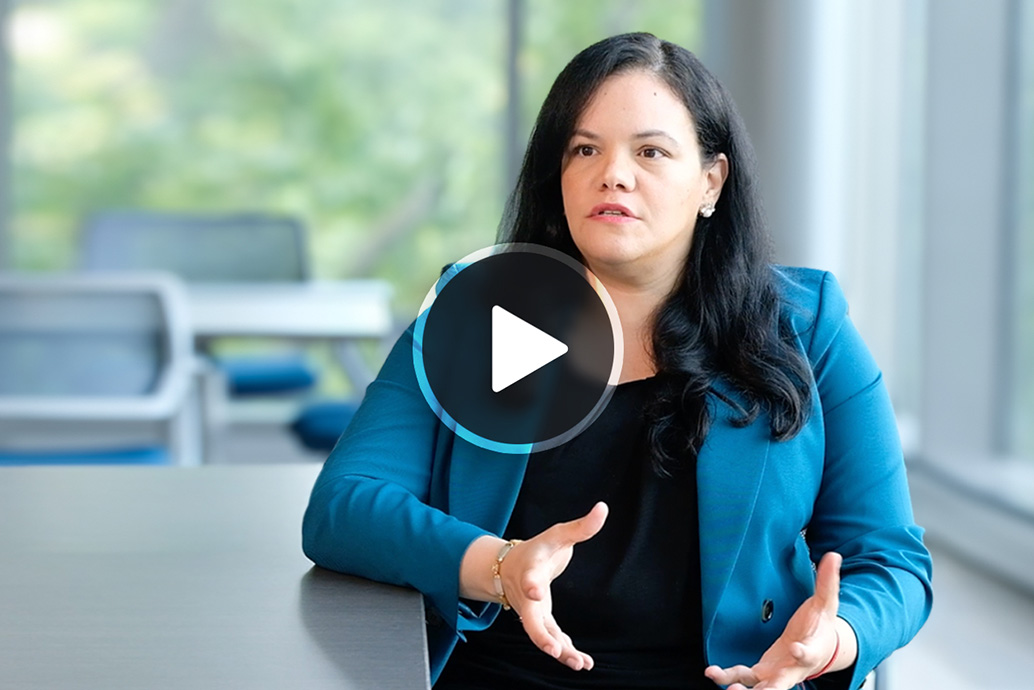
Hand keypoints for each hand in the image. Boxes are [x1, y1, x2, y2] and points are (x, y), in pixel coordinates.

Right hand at [499, 502, 608, 670]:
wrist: (512, 565)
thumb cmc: (538, 548)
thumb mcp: (557, 535)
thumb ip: (581, 527)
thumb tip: (603, 508)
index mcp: (530, 569)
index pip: (528, 576)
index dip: (530, 584)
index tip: (535, 591)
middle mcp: (527, 595)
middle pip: (529, 619)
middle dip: (540, 636)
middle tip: (553, 649)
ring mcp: (532, 611)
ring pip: (541, 635)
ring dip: (559, 651)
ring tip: (580, 663)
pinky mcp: (540, 621)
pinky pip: (551, 638)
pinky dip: (564, 650)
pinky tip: (581, 661)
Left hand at [704, 552, 847, 689]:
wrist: (819, 647)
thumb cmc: (820, 626)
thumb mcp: (826, 603)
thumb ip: (828, 581)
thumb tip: (834, 555)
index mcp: (811, 651)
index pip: (808, 653)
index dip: (803, 652)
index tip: (797, 649)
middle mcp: (794, 669)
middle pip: (784, 684)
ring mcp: (777, 674)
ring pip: (761, 687)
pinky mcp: (762, 673)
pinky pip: (744, 677)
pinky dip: (728, 677)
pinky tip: (712, 672)